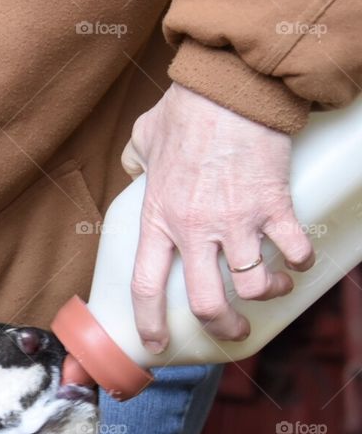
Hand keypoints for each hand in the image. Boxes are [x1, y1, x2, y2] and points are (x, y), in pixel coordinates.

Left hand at [122, 83, 314, 352]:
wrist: (230, 88)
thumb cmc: (186, 111)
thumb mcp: (144, 139)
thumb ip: (136, 159)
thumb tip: (134, 164)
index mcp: (158, 218)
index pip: (146, 285)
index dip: (150, 322)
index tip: (157, 344)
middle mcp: (194, 229)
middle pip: (206, 302)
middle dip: (221, 327)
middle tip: (232, 331)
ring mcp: (235, 220)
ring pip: (254, 285)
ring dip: (267, 294)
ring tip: (274, 288)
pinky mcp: (273, 205)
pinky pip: (293, 249)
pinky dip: (300, 261)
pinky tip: (299, 258)